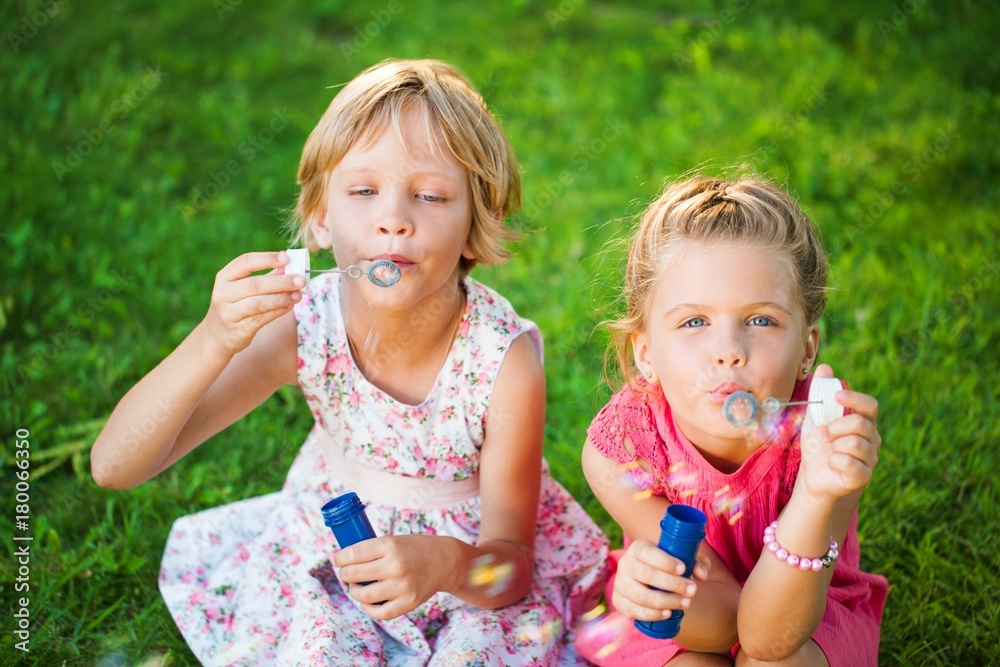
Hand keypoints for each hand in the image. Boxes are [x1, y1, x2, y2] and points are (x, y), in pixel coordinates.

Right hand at [202, 252, 303, 355]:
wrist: (218, 335)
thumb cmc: (237, 305)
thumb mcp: (243, 287)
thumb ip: (267, 275)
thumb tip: (291, 263)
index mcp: (224, 277)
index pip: (245, 262)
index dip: (266, 259)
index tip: (286, 258)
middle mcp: (223, 293)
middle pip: (254, 284)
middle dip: (280, 282)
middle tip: (300, 280)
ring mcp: (228, 313)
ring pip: (259, 303)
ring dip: (282, 298)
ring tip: (298, 295)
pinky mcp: (238, 329)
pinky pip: (262, 318)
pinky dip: (278, 311)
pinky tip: (289, 306)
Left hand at [333, 535, 454, 620]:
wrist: (445, 561)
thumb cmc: (415, 549)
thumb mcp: (395, 540)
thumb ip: (373, 550)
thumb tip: (342, 561)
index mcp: (391, 545)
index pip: (353, 553)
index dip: (339, 558)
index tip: (336, 559)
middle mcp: (395, 566)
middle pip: (354, 574)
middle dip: (344, 574)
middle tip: (345, 572)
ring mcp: (402, 586)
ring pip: (363, 595)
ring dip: (354, 591)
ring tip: (356, 586)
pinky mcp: (408, 602)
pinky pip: (379, 612)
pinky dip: (368, 608)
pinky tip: (368, 601)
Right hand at [611, 539, 709, 621]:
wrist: (650, 580)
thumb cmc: (669, 567)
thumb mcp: (683, 560)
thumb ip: (697, 563)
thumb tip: (702, 575)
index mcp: (639, 548)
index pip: (647, 552)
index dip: (664, 561)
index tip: (683, 569)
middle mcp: (626, 564)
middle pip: (646, 574)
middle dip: (671, 584)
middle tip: (692, 590)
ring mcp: (620, 583)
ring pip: (641, 595)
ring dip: (665, 601)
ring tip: (686, 603)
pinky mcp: (619, 601)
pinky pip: (633, 610)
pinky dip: (651, 614)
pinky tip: (667, 613)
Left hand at [798, 364, 881, 502]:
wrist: (813, 475)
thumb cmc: (818, 444)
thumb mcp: (815, 417)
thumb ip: (820, 394)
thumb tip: (825, 368)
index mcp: (863, 421)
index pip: (870, 405)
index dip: (854, 398)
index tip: (836, 397)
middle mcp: (872, 438)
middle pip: (860, 423)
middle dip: (836, 426)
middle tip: (824, 434)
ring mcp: (870, 458)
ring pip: (855, 443)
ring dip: (833, 445)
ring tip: (829, 449)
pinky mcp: (863, 475)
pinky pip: (850, 462)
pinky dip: (834, 461)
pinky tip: (831, 463)